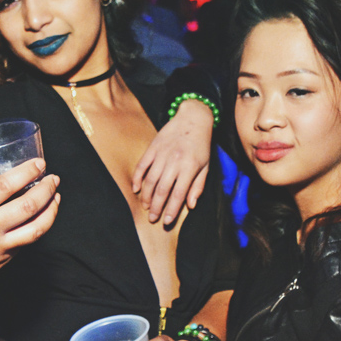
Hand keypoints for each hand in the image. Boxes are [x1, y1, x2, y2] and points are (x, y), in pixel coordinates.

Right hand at [0, 159, 58, 307]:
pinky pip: (25, 242)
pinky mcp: (2, 261)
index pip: (5, 186)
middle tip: (53, 178)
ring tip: (56, 198)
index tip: (38, 163)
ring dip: (51, 211)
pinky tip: (39, 218)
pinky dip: (37, 228)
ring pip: (36, 229)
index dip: (26, 172)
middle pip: (28, 206)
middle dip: (47, 189)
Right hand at [131, 99, 212, 224]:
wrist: (193, 119)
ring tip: (145, 206)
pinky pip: (142, 166)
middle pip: (162, 190)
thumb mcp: (206, 165)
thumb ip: (198, 186)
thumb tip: (191, 205)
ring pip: (150, 180)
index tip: (166, 221)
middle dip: (156, 206)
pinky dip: (137, 178)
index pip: (178, 194)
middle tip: (152, 218)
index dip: (172, 209)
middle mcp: (174, 162)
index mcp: (190, 167)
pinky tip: (135, 189)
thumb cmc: (201, 145)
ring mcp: (162, 154)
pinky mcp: (152, 148)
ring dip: (146, 195)